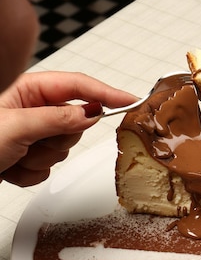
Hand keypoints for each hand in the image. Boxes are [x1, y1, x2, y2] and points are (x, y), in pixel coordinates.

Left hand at [0, 71, 136, 185]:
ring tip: (14, 156)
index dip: (106, 92)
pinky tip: (10, 167)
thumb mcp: (17, 126)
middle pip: (75, 122)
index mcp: (29, 90)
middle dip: (57, 139)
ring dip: (40, 159)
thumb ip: (58, 118)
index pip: (78, 87)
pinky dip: (30, 173)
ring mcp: (32, 134)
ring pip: (63, 149)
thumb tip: (90, 113)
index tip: (130, 99)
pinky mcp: (28, 155)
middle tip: (33, 142)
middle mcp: (33, 110)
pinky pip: (48, 168)